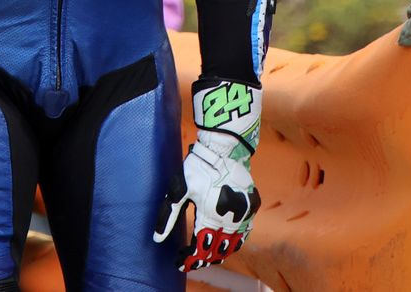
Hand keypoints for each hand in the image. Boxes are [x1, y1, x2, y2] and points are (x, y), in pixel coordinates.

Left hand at [153, 79, 262, 272]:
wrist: (224, 147)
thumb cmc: (197, 166)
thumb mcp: (179, 189)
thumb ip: (169, 215)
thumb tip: (158, 239)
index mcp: (210, 216)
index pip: (199, 249)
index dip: (189, 259)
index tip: (179, 262)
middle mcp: (230, 218)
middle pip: (216, 250)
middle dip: (202, 259)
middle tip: (190, 260)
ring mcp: (244, 213)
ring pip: (233, 244)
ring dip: (219, 253)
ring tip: (206, 256)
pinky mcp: (252, 206)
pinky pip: (245, 232)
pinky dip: (235, 241)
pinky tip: (226, 242)